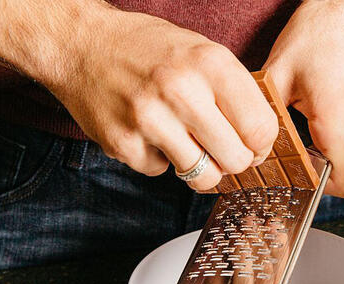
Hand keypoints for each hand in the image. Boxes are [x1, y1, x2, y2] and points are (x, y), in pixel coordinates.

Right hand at [46, 8, 277, 190]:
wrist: (82, 44)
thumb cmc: (148, 49)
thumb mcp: (202, 52)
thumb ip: (234, 91)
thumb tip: (262, 138)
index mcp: (210, 64)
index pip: (261, 128)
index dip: (262, 145)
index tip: (253, 146)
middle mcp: (182, 91)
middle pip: (237, 160)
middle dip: (233, 161)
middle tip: (221, 149)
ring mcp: (150, 120)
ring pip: (204, 177)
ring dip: (199, 166)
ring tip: (186, 142)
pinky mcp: (124, 144)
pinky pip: (162, 172)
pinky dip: (159, 159)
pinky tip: (149, 133)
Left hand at [263, 0, 343, 197]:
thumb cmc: (317, 35)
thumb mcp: (277, 75)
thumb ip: (266, 117)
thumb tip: (252, 143)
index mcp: (336, 123)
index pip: (340, 183)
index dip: (316, 190)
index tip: (292, 182)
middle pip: (329, 166)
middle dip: (304, 158)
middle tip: (279, 139)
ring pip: (333, 148)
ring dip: (311, 139)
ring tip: (294, 111)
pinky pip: (339, 132)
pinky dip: (321, 126)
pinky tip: (306, 102)